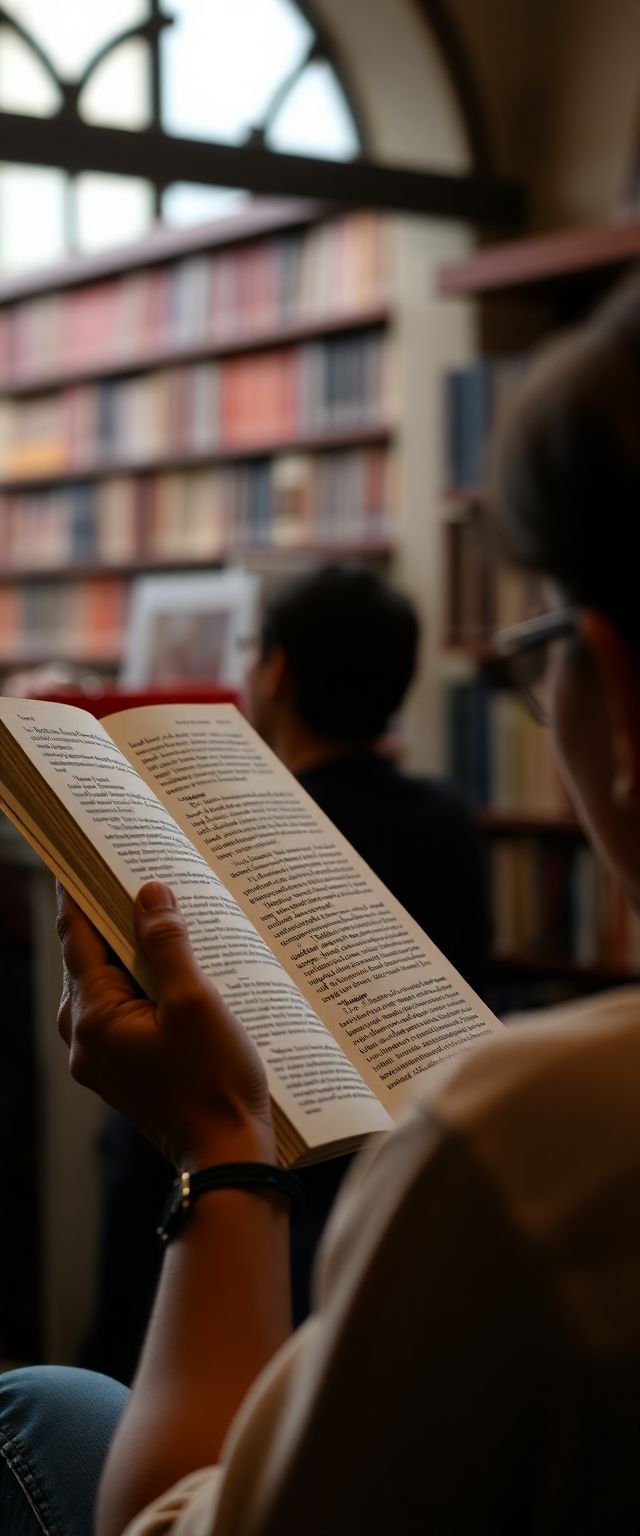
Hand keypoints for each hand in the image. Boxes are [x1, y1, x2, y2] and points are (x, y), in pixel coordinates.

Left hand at [56, 881, 275, 1169]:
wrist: (227, 1157)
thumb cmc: (214, 1082)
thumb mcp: (196, 1002)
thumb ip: (168, 944)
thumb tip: (149, 893)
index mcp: (93, 1019)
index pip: (77, 939)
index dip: (79, 894)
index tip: (81, 857)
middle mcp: (85, 1040)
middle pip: (88, 962)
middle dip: (109, 921)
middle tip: (130, 877)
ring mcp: (103, 1061)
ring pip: (107, 989)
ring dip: (131, 955)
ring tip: (160, 918)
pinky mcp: (126, 1074)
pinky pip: (123, 1015)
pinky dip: (141, 987)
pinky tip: (173, 973)